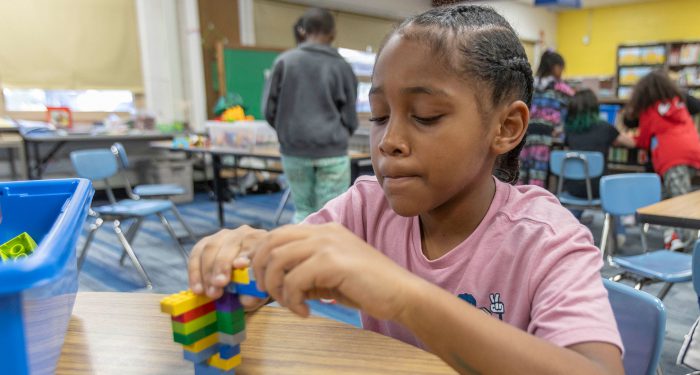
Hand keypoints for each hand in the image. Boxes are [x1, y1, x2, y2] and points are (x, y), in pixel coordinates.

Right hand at [188, 225, 268, 308]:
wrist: (246, 276)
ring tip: (208, 292)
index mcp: (261, 242)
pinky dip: (195, 272)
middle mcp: (243, 233)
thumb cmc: (256, 282)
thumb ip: (255, 295)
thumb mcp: (260, 292)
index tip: (239, 266)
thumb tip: (245, 299)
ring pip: (211, 247)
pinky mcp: (207, 242)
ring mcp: (224, 235)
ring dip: (207, 271)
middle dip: (221, 266)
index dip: (245, 253)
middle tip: (218, 287)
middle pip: (230, 243)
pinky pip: (196, 253)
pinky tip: (197, 288)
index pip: (253, 243)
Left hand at [250, 222, 420, 319]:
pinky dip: (293, 300)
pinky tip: (306, 311)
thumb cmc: (368, 286)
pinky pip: (294, 281)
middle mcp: (323, 230)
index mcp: (323, 229)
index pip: (278, 234)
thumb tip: (274, 283)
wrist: (401, 293)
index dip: (261, 256)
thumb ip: (305, 272)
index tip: (259, 280)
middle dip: (260, 270)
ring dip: (275, 288)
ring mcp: (327, 243)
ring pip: (278, 260)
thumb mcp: (330, 275)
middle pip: (271, 241)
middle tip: (267, 294)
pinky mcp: (331, 262)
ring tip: (290, 305)